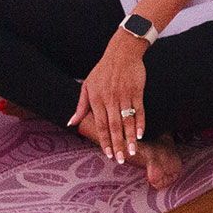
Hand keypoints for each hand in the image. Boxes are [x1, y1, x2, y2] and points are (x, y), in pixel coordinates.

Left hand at [68, 35, 147, 162]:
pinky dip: (140, 122)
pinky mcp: (137, 91)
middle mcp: (110, 99)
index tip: (108, 154)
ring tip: (134, 151)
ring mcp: (124, 96)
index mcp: (96, 100)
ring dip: (130, 137)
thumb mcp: (87, 86)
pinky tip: (141, 134)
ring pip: (127, 121)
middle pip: (113, 126)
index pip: (100, 125)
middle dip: (117, 144)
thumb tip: (71, 123)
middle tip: (120, 159)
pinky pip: (139, 110)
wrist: (121, 53)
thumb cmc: (102, 70)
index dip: (104, 141)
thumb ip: (81, 106)